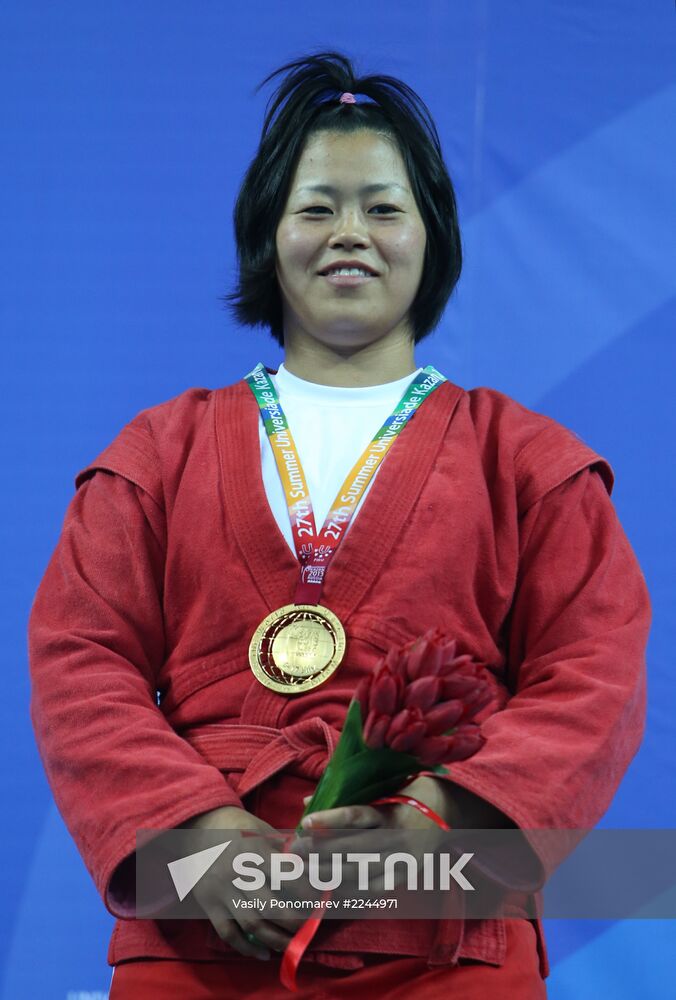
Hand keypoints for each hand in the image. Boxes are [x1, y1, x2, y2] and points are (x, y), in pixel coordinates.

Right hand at [180, 805, 309, 961]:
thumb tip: (311, 866)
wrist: (199, 825)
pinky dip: (246, 948)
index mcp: (255, 851)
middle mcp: (238, 872)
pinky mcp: (208, 904)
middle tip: (309, 928)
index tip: (320, 901)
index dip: (306, 892)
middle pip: (271, 907)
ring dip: (275, 940)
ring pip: (251, 924)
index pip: (286, 877)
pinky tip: (264, 953)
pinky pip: (228, 932)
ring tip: (291, 946)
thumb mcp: (262, 829)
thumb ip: (284, 848)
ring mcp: (221, 890)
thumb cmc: (238, 826)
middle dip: (294, 922)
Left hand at [296, 777, 449, 896]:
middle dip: (321, 851)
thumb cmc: (401, 797)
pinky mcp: (405, 877)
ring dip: (330, 874)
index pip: (355, 815)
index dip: (330, 819)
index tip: (306, 822)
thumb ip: (344, 797)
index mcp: (388, 811)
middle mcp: (395, 836)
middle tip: (297, 850)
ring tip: (305, 871)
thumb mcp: (378, 790)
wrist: (441, 815)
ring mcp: (401, 860)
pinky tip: (329, 890)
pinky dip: (349, 892)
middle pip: (353, 847)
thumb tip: (306, 801)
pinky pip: (373, 891)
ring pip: (361, 872)